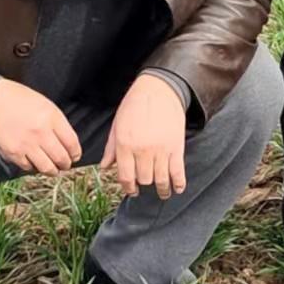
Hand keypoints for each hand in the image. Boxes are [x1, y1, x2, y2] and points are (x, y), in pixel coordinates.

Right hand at [0, 78, 79, 174]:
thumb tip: (67, 144)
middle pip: (62, 158)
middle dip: (66, 164)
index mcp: (52, 118)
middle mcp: (41, 132)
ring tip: (53, 169)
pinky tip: (34, 162)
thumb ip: (57, 124)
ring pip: (47, 168)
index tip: (75, 156)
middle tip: (65, 165)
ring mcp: (27, 144)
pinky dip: (34, 167)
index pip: (72, 143)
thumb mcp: (45, 105)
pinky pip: (29, 168)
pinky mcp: (13, 153)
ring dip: (53, 171)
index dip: (75, 153)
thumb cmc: (19, 100)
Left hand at [110, 74, 188, 199]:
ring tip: (163, 193)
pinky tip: (177, 188)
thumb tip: (105, 167)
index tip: (132, 191)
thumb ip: (111, 148)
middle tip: (146, 187)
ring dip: (162, 190)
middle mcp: (142, 150)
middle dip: (144, 186)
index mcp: (125, 145)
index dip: (128, 187)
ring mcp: (160, 150)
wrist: (159, 90)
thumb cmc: (135, 105)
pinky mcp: (176, 147)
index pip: (125, 177)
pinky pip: (177, 172)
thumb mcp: (117, 125)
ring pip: (160, 179)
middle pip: (144, 180)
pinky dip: (178, 183)